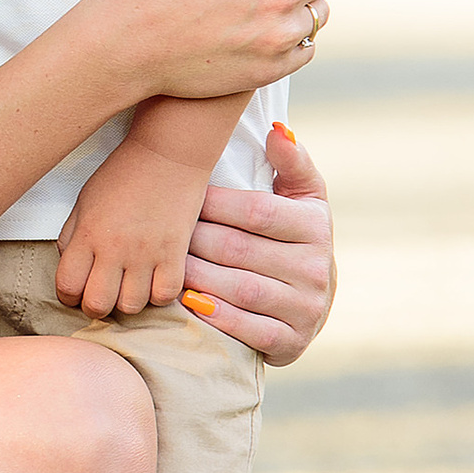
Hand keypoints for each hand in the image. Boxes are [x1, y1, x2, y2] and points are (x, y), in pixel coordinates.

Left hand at [55, 141, 210, 318]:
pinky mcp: (175, 253)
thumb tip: (69, 265)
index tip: (76, 291)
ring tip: (130, 284)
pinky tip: (154, 279)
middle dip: (95, 306)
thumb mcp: (85, 200)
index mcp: (87, 233)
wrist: (168, 154)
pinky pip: (165, 296)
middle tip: (102, 293)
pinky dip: (158, 295)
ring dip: (128, 301)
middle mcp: (114, 248)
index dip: (68, 296)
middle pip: (97, 305)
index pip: (67, 286)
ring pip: (132, 306)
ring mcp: (146, 253)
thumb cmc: (124, 173)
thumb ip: (72, 236)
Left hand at [178, 122, 337, 361]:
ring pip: (240, 288)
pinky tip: (188, 302)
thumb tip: (277, 131)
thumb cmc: (293, 237)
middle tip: (156, 233)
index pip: (256, 212)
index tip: (179, 198)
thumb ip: (291, 162)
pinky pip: (249, 329)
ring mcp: (306, 308)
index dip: (213, 205)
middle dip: (195, 240)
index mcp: (315, 226)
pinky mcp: (292, 341)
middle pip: (240, 250)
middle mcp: (317, 268)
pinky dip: (216, 316)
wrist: (311, 302)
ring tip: (163, 265)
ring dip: (196, 276)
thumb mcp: (302, 197)